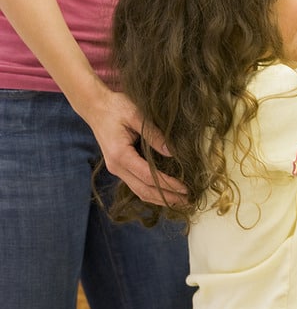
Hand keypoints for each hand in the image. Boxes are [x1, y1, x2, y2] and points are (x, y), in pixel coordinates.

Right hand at [88, 88, 186, 205]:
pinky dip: (151, 191)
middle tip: (188, 200)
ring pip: (139, 191)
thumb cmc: (116, 107)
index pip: (149, 177)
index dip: (168, 185)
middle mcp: (116, 167)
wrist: (95, 107)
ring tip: (179, 201)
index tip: (185, 188)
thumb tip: (172, 152)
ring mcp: (116, 169)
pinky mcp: (119, 167)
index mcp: (120, 155)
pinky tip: (164, 192)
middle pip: (144, 190)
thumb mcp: (136, 115)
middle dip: (166, 197)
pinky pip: (135, 184)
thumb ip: (154, 134)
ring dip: (159, 198)